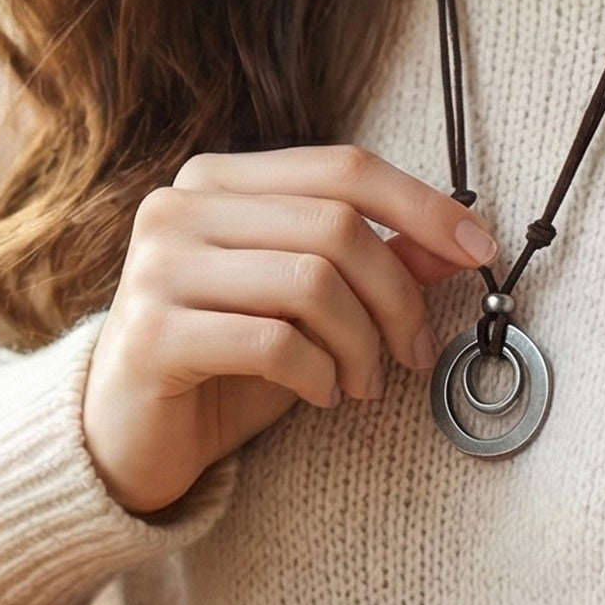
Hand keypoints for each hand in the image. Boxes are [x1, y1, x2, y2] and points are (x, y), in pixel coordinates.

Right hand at [80, 142, 496, 515]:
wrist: (123, 437)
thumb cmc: (224, 362)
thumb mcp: (310, 307)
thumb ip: (375, 262)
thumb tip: (459, 240)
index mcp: (218, 178)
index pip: (342, 167)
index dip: (422, 204)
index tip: (482, 247)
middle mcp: (180, 205)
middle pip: (334, 225)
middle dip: (397, 297)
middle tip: (413, 353)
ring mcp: (157, 265)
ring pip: (310, 281)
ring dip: (361, 344)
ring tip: (362, 383)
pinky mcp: (150, 332)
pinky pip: (272, 341)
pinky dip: (318, 374)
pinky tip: (319, 393)